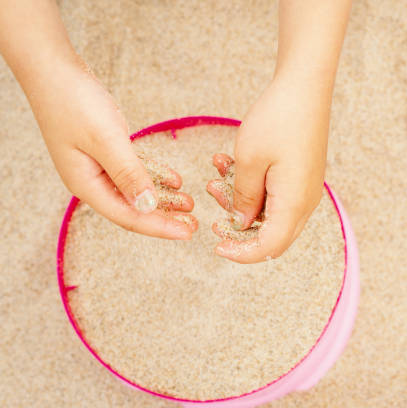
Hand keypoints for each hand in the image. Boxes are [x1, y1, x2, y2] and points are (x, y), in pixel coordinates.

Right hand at [35, 63, 196, 238]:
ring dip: (162, 198)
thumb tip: (147, 206)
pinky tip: (174, 180)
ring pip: (134, 191)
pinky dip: (154, 176)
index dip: (159, 227)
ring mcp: (96, 166)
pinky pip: (133, 172)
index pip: (129, 216)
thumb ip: (128, 174)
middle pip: (132, 208)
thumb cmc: (73, 102)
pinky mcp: (104, 151)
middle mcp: (90, 180)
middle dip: (164, 217)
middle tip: (194, 223)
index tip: (187, 233)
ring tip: (189, 203)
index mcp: (86, 184)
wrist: (52, 69)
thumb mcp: (106, 140)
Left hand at [207, 76, 329, 261]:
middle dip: (238, 228)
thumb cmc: (278, 119)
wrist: (305, 87)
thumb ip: (242, 197)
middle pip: (271, 235)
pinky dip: (251, 187)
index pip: (268, 247)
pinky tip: (228, 164)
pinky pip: (275, 194)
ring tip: (214, 177)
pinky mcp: (301, 176)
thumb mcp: (248, 160)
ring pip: (270, 213)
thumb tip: (239, 222)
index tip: (216, 246)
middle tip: (213, 211)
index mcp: (293, 203)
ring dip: (240, 202)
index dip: (241, 253)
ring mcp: (305, 189)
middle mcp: (305, 202)